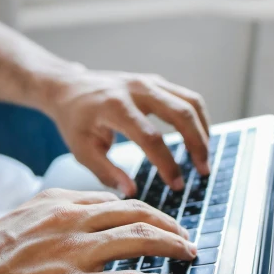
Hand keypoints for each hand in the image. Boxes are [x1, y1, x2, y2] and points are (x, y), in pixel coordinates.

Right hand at [0, 189, 194, 273]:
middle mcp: (71, 220)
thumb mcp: (17, 222)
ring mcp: (75, 253)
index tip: (156, 221)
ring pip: (140, 240)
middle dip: (168, 223)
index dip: (142, 211)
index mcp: (57, 203)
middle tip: (184, 236)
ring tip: (190, 255)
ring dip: (173, 247)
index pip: (112, 201)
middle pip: (135, 213)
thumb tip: (74, 221)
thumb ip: (50, 218)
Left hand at [46, 68, 209, 194]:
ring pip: (190, 101)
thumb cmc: (75, 121)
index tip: (177, 185)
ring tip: (205, 157)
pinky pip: (186, 97)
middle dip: (197, 144)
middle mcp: (136, 89)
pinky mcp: (155, 81)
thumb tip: (131, 192)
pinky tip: (199, 138)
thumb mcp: (81, 150)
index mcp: (115, 106)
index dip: (167, 164)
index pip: (151, 137)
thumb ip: (106, 172)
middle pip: (180, 113)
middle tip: (203, 171)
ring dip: (204, 130)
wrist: (69, 87)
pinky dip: (198, 118)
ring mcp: (148, 81)